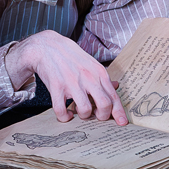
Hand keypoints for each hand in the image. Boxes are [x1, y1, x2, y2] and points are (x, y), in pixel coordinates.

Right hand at [5, 31, 126, 124]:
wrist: (46, 46)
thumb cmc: (70, 56)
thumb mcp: (90, 63)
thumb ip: (102, 77)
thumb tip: (116, 86)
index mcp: (99, 73)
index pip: (113, 96)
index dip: (119, 112)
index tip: (122, 123)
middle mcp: (88, 78)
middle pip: (104, 105)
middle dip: (102, 116)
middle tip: (96, 116)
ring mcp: (72, 83)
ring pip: (85, 110)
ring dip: (83, 116)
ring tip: (79, 111)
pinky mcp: (57, 87)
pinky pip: (62, 110)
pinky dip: (65, 117)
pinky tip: (66, 114)